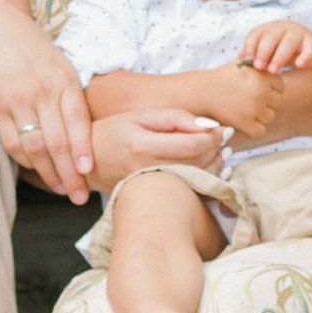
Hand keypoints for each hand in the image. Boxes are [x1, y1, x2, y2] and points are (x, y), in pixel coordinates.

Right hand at [0, 0, 96, 200]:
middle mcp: (41, 92)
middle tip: (80, 195)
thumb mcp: (63, 64)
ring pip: (34, 148)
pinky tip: (38, 171)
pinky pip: (12, 142)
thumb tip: (89, 136)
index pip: (77, 122)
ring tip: (61, 189)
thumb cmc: (35, 48)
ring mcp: (17, 101)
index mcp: (63, 80)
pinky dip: (26, 161)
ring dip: (48, 174)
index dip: (83, 150)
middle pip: (57, 142)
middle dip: (70, 174)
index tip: (89, 171)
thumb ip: (74, 97)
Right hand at [97, 106, 223, 184]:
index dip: (213, 137)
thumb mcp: (139, 116)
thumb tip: (206, 126)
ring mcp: (150, 187)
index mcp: (142, 146)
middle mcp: (147, 171)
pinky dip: (204, 178)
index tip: (222, 129)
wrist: (87, 164)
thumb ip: (174, 118)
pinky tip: (208, 167)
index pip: (192, 146)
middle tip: (224, 138)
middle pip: (198, 164)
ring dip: (215, 165)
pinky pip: (188, 190)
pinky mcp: (154, 196)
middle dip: (217, 150)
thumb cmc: (112, 133)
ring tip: (219, 150)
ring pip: (196, 180)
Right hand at [211, 61, 296, 148]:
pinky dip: (252, 129)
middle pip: (277, 103)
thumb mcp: (241, 63)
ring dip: (259, 116)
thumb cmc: (222, 78)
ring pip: (269, 117)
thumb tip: (273, 62)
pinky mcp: (245, 123)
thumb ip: (260, 61)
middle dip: (266, 103)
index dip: (270, 89)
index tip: (256, 89)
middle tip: (249, 101)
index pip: (280, 86)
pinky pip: (260, 131)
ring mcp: (254, 108)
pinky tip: (242, 121)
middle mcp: (260, 91)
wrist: (202, 92)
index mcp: (262, 75)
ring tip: (245, 110)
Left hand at [242, 19, 311, 77]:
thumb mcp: (270, 52)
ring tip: (274, 71)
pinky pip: (310, 49)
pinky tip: (299, 66)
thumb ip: (256, 54)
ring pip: (289, 41)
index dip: (250, 45)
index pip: (257, 33)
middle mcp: (284, 27)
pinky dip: (305, 56)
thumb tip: (240, 57)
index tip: (247, 60)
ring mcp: (300, 33)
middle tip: (259, 67)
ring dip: (280, 56)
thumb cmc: (285, 53)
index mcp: (270, 28)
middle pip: (271, 35)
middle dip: (263, 51)